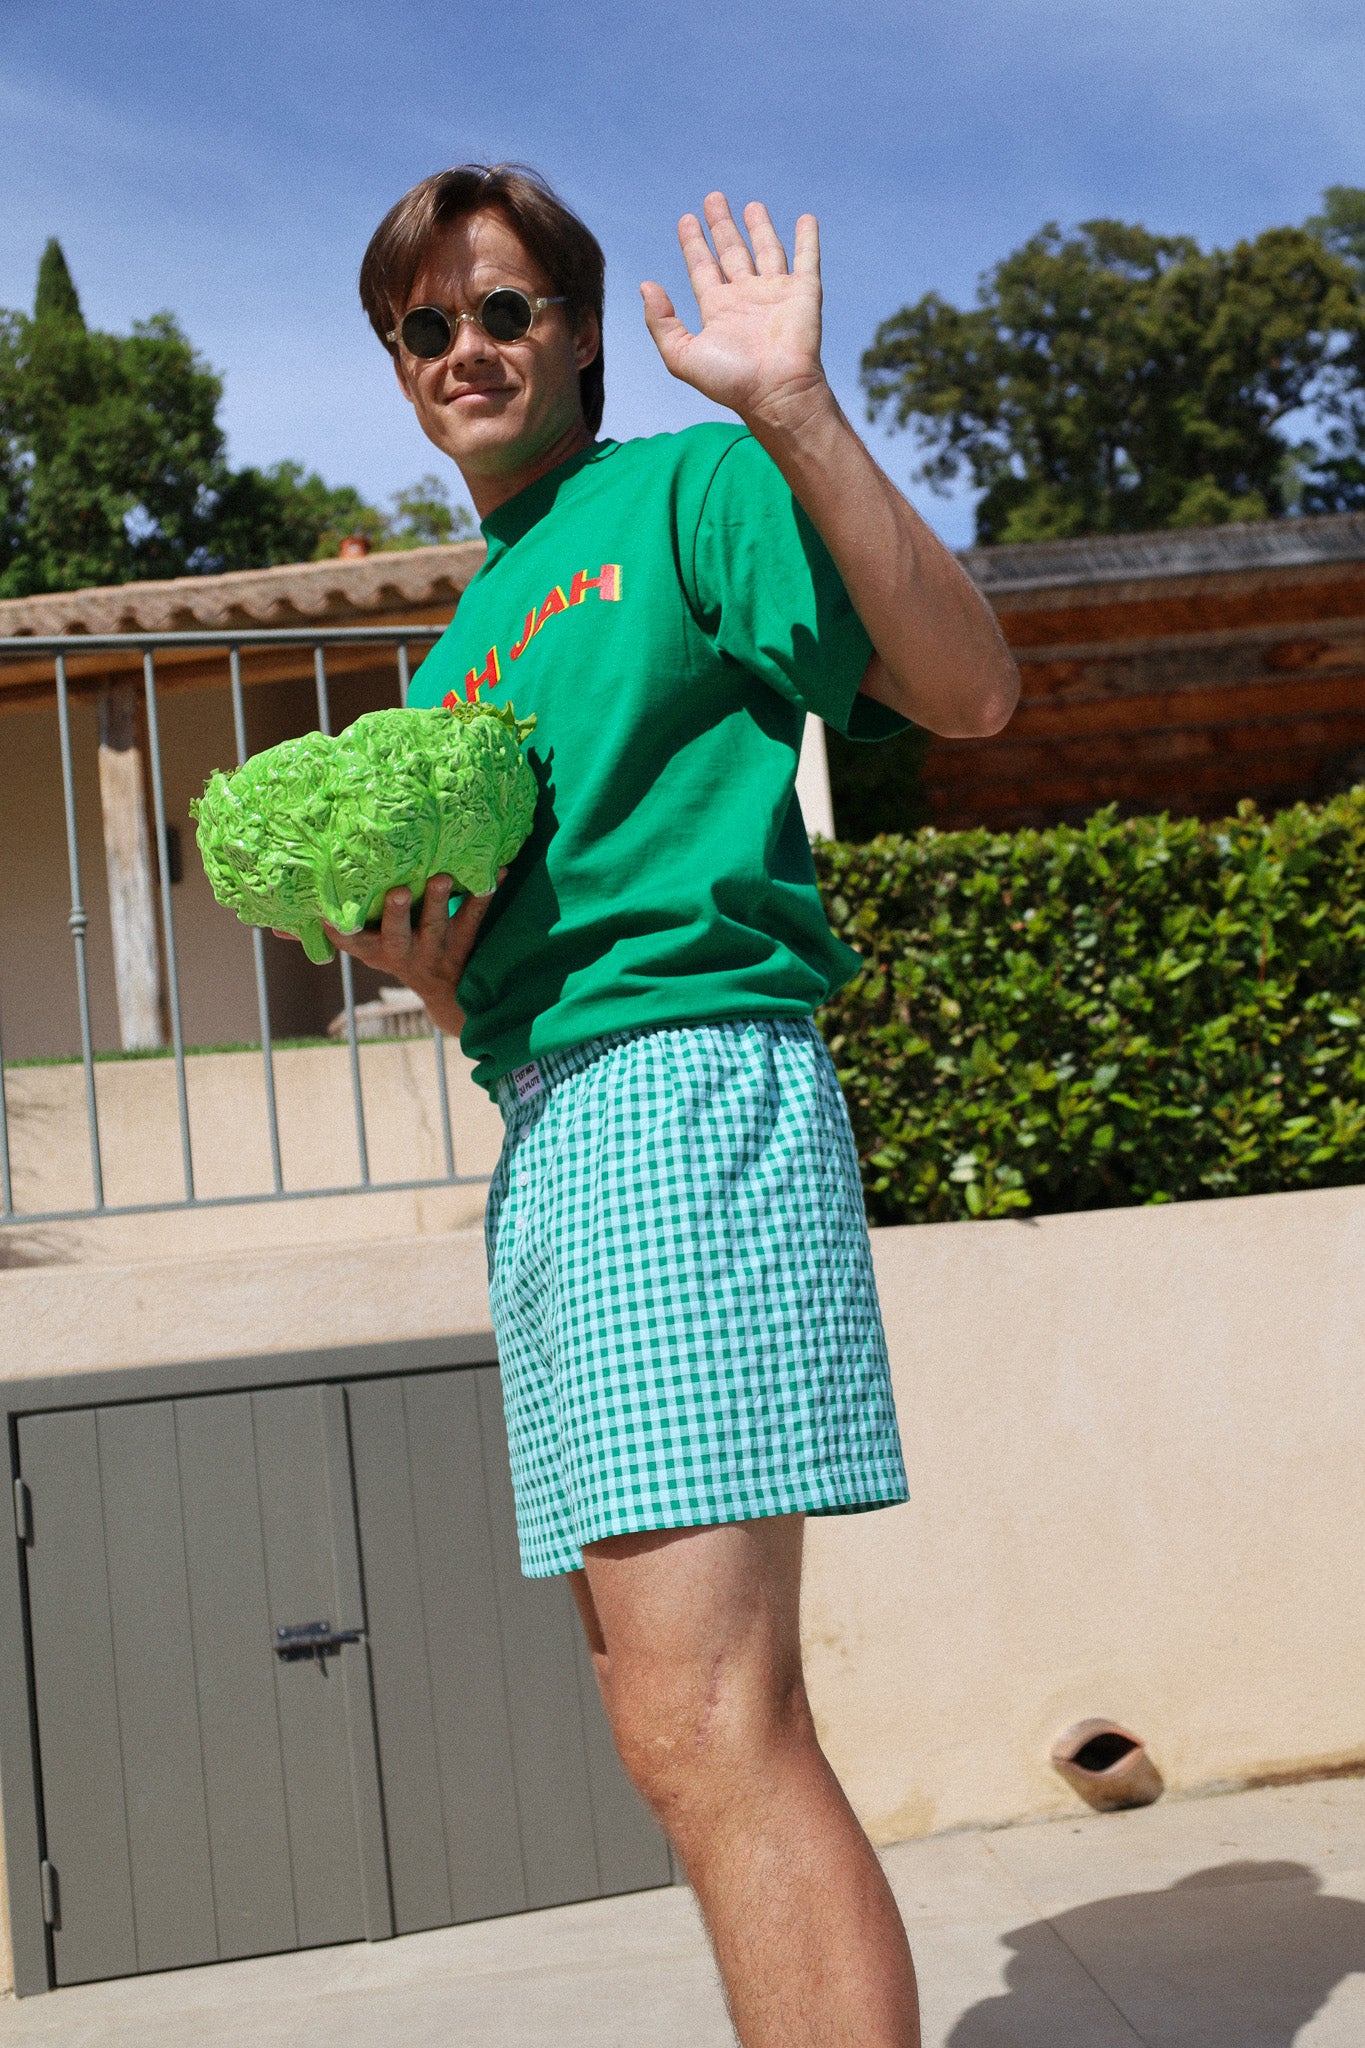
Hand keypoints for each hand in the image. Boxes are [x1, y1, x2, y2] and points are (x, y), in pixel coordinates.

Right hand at [272, 872, 503, 1035]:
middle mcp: (402, 953)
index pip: (349, 942)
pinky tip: (496, 871)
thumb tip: (271, 925)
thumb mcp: (361, 947)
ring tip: (443, 879)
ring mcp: (434, 951)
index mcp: (373, 951)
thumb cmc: (396, 953)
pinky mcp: (464, 945)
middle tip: (397, 893)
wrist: (448, 994)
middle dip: (395, 915)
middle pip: (396, 935)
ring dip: (439, 902)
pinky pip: (475, 918)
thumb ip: (326, 932)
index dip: (338, 932)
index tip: (327, 915)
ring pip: (437, 926)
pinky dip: (484, 895)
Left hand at [640, 193, 827, 428]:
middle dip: (721, 226)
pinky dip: (808, 238)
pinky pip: (807, 258)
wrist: (777, 393)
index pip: (703, 268)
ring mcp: (776, 294)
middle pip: (731, 252)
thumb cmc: (731, 381)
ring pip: (766, 250)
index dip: (693, 243)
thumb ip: (661, 323)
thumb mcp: (682, 356)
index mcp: (718, 310)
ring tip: (751, 205)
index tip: (686, 220)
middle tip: (712, 198)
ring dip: (760, 227)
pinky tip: (807, 219)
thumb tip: (646, 286)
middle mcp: (746, 298)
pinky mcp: (804, 293)